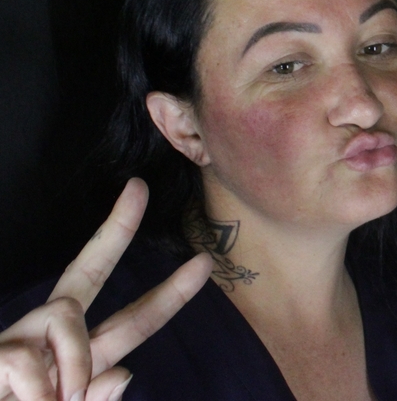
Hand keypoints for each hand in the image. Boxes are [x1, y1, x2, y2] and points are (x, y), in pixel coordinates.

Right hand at [0, 179, 211, 400]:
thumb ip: (97, 400)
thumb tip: (122, 373)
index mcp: (82, 355)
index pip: (134, 321)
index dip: (170, 294)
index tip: (204, 262)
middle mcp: (51, 336)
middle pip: (88, 270)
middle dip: (116, 228)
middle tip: (139, 188)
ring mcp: (20, 339)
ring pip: (65, 313)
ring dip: (73, 362)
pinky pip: (27, 357)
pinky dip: (37, 390)